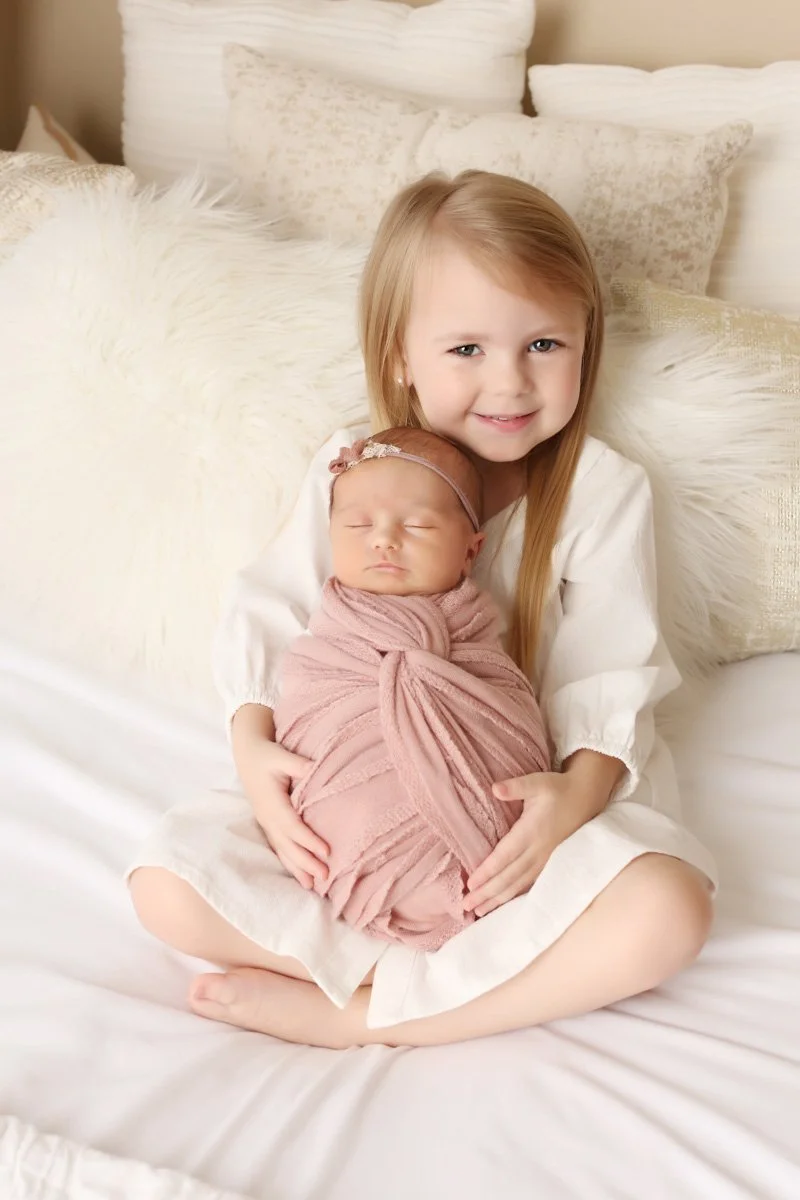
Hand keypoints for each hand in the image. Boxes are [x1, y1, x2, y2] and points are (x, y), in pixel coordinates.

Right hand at [238, 736, 328, 889]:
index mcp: (271, 802)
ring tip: (311, 886)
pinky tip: (298, 874)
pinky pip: (278, 847)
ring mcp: (266, 822)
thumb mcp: (280, 755)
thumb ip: (297, 764)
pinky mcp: (268, 824)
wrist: (247, 756)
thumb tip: (315, 768)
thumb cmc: (267, 755)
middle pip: (287, 844)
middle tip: (325, 876)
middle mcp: (267, 816)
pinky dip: (288, 862)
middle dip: (305, 862)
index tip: (327, 852)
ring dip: (296, 868)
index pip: (292, 825)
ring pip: (282, 849)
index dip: (309, 840)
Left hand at [463, 772, 591, 917]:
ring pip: (519, 884)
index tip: (470, 885)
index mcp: (531, 831)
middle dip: (487, 892)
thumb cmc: (558, 788)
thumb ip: (516, 786)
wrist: (586, 798)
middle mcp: (538, 850)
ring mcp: (546, 859)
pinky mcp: (551, 863)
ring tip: (480, 911)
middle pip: (509, 876)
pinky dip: (515, 896)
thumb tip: (494, 788)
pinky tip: (503, 904)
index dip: (487, 872)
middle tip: (467, 906)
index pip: (505, 856)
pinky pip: (530, 884)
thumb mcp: (538, 782)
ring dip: (499, 899)